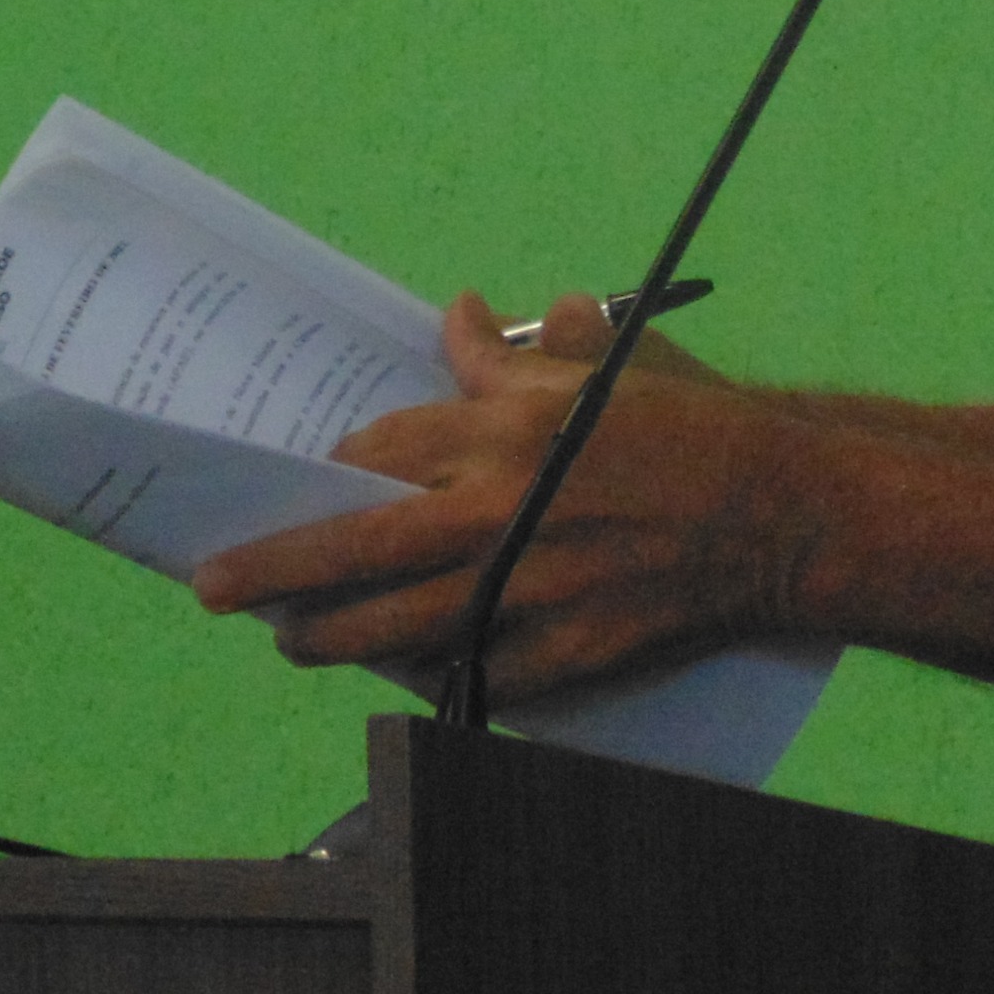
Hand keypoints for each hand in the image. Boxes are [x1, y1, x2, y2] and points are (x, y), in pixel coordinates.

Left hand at [191, 292, 820, 704]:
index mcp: (506, 429)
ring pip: (398, 627)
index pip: (382, 446)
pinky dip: (435, 676)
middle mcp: (503, 510)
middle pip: (356, 545)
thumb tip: (459, 316)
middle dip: (274, 569)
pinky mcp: (566, 653)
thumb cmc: (685, 429)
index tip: (304, 479)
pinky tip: (402, 675)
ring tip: (291, 640)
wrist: (778, 511)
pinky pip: (476, 676)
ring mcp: (530, 591)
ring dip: (331, 636)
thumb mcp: (594, 373)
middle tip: (215, 588)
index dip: (336, 464)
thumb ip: (509, 358)